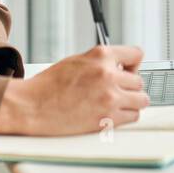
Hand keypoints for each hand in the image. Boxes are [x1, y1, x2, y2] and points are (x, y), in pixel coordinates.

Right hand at [0, 44, 147, 135]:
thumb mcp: (76, 61)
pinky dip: (125, 116)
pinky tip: (110, 114)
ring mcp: (110, 97)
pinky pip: (133, 116)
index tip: (128, 71)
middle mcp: (108, 74)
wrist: (32, 106)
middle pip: (139, 81)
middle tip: (115, 91)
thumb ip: (101, 62)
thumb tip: (121, 68)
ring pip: (141, 100)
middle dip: (129, 87)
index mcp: (100, 55)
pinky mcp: (108, 118)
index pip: (136, 54)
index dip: (132, 65)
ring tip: (116, 104)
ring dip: (131, 102)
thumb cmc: (49, 85)